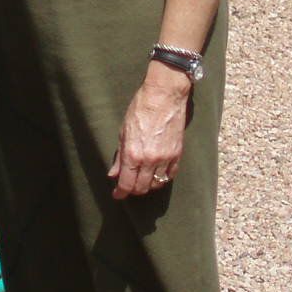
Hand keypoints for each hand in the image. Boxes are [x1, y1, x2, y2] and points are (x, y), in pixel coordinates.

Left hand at [108, 66, 190, 197]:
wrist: (163, 96)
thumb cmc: (140, 110)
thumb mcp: (123, 132)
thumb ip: (119, 156)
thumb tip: (114, 174)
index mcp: (133, 154)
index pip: (127, 184)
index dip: (121, 193)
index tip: (117, 194)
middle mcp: (150, 160)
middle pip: (142, 188)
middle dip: (133, 190)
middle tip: (128, 186)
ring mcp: (165, 158)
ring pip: (157, 184)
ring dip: (147, 185)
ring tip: (141, 179)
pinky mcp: (177, 154)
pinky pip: (170, 175)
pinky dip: (162, 178)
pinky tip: (156, 174)